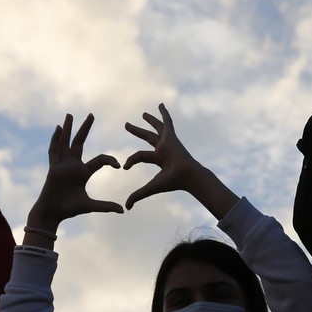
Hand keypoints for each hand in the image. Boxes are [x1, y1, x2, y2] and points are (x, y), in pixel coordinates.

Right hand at [26, 114, 122, 233]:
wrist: (53, 213)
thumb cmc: (70, 209)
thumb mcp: (90, 206)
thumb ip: (106, 206)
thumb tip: (122, 210)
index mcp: (83, 172)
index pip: (99, 160)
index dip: (109, 160)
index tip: (119, 165)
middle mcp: (73, 165)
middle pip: (79, 142)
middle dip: (85, 128)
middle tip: (92, 114)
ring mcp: (62, 165)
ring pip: (65, 143)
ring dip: (68, 128)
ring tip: (70, 115)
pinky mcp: (53, 168)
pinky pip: (53, 151)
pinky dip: (55, 139)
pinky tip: (58, 128)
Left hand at [124, 104, 237, 218]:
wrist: (186, 176)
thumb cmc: (172, 182)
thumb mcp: (150, 188)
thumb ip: (138, 195)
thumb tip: (126, 207)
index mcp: (159, 160)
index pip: (140, 156)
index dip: (130, 161)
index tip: (124, 167)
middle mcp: (163, 149)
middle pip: (147, 138)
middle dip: (137, 131)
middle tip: (126, 125)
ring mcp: (167, 141)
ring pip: (156, 128)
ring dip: (149, 120)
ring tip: (143, 114)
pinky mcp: (171, 136)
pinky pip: (167, 121)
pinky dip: (163, 113)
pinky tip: (159, 104)